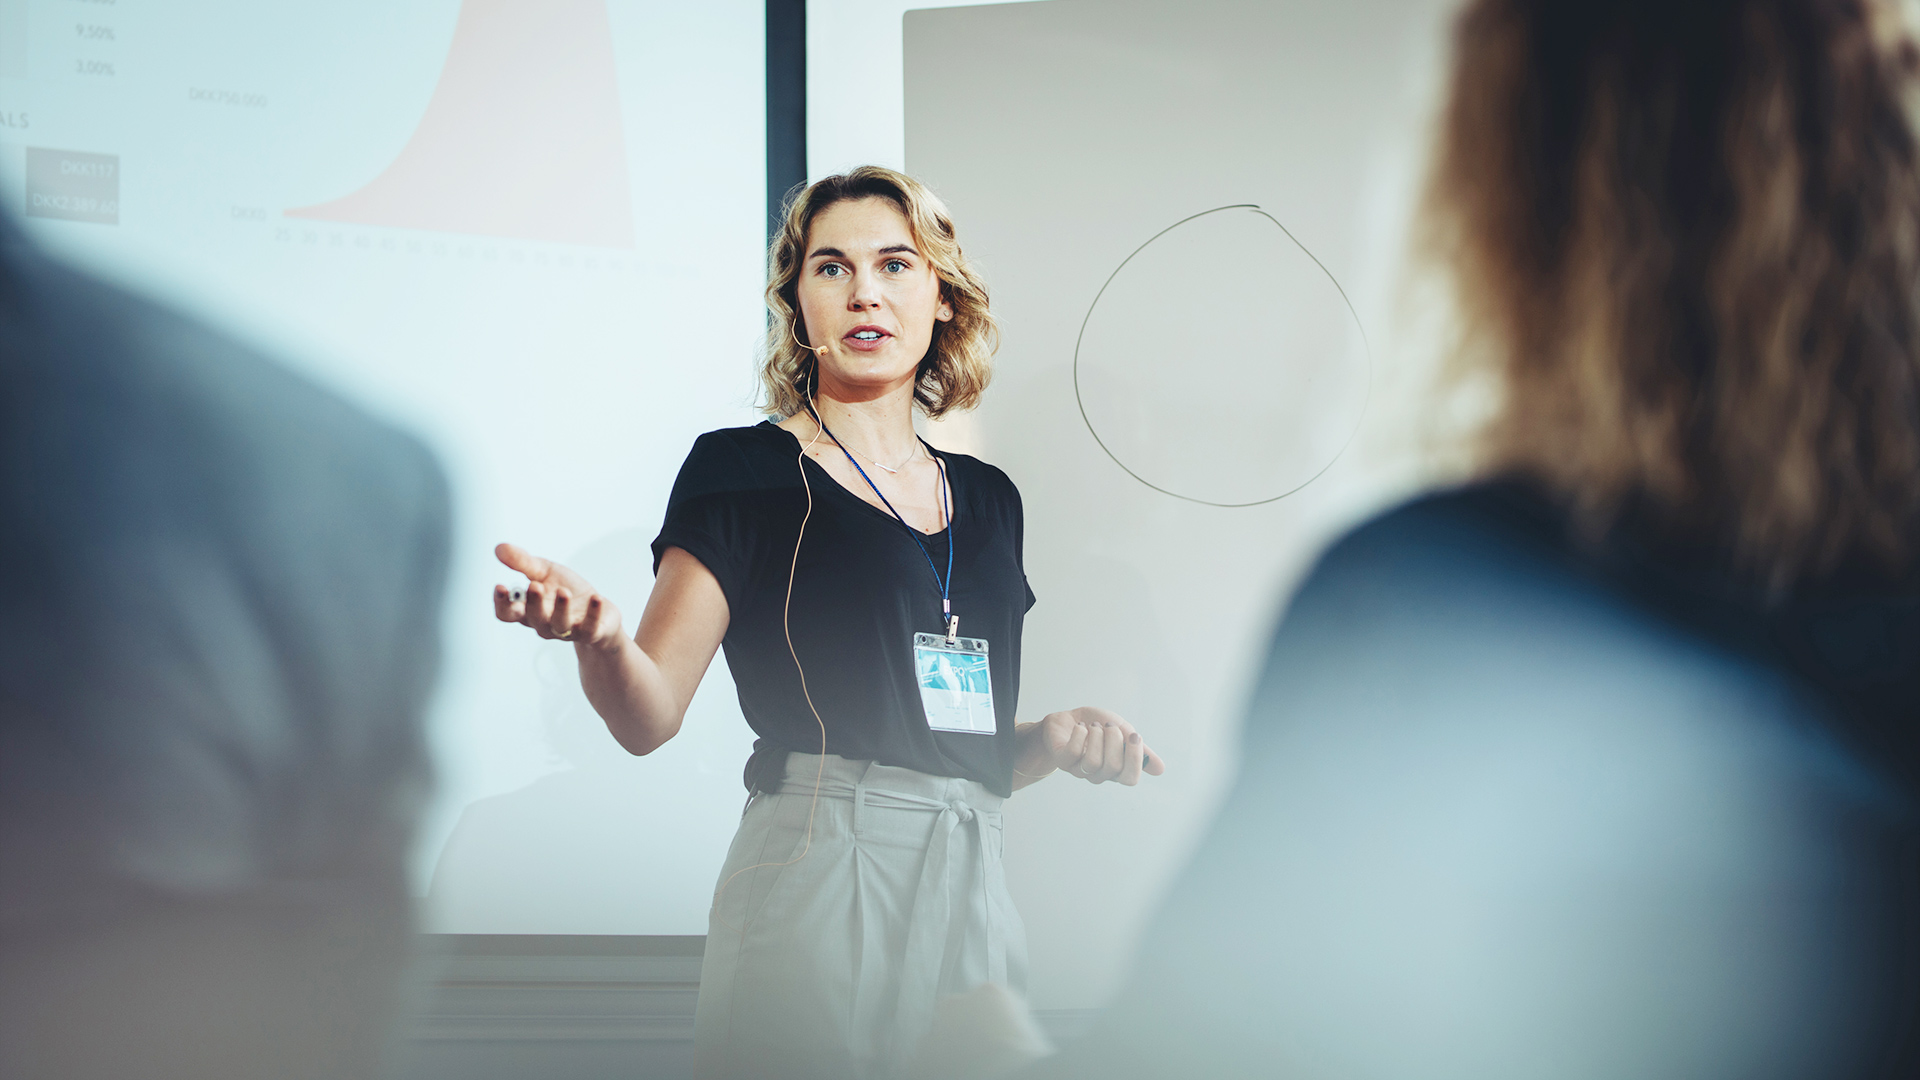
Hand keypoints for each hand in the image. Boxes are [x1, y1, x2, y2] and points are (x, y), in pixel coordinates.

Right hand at [492, 542, 624, 648]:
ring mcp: (567, 630)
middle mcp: (544, 623)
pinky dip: (593, 614)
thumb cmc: (566, 589)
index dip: (502, 603)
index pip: (507, 613)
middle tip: (535, 585)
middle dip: (533, 603)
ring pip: (559, 624)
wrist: (599, 607)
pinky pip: (590, 628)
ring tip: (563, 592)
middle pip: (533, 618)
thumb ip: (522, 562)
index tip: (500, 586)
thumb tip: (499, 548)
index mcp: (528, 610)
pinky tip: (595, 598)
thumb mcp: (544, 572)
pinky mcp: (590, 633)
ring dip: (561, 609)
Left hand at [1015, 706, 1164, 785]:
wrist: (1068, 720)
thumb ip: (1140, 749)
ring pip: (1093, 761)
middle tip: (1108, 726)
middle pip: (1114, 767)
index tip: (1134, 735)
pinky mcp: (1063, 760)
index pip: (1130, 778)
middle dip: (1114, 739)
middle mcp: (1098, 774)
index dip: (1134, 757)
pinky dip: (1080, 734)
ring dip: (1096, 736)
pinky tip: (1081, 728)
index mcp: (1116, 770)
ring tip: (1093, 726)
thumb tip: (1160, 769)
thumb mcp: (1123, 732)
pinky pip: (1074, 752)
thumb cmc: (1097, 727)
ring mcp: (1079, 769)